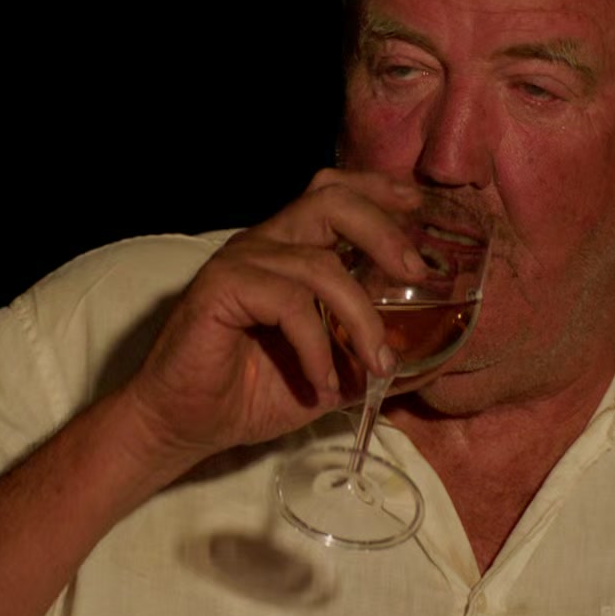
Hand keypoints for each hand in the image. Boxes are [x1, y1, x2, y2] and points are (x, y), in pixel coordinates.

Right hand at [112, 170, 428, 465]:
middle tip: (415, 273)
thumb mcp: (330, 373)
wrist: (185, 424)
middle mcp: (264, 245)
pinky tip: (323, 381)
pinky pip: (290, 304)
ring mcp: (240, 262)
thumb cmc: (251, 394)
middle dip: (383, 229)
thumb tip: (429, 360)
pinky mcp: (220, 288)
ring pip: (320, 263)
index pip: (334, 194)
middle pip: (330, 200)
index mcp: (287, 251)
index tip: (421, 207)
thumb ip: (367, 355)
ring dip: (360, 318)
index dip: (379, 192)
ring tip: (375, 365)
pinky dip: (318, 346)